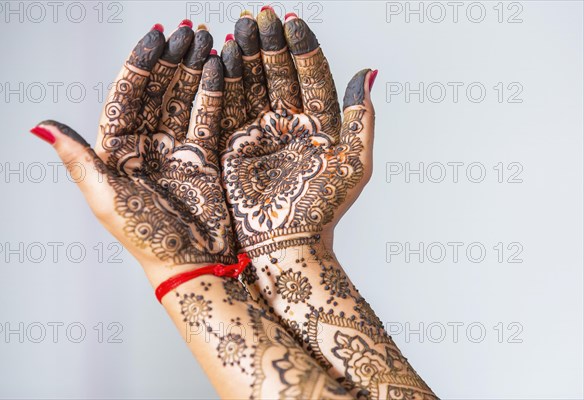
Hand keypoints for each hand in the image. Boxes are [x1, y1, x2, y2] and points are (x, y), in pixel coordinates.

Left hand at [31, 23, 235, 284]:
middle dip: (173, 60)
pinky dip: (215, 93)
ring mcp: (177, 149)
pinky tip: (220, 69)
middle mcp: (146, 144)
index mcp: (117, 151)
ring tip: (207, 40)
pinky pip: (209, 117)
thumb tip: (39, 126)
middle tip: (189, 31)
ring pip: (184, 98)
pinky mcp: (205, 156)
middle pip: (158, 91)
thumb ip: (79, 160)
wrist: (191, 264)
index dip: (140, 65)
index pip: (127, 96)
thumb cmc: (145, 237)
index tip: (156, 37)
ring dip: (194, 68)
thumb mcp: (106, 199)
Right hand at [219, 11, 376, 255]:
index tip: (292, 21)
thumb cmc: (323, 208)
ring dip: (247, 56)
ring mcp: (261, 132)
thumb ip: (360, 118)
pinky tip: (222, 57)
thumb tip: (368, 74)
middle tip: (260, 16)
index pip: (311, 77)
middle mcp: (290, 124)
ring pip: (254, 85)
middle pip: (279, 74)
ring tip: (240, 28)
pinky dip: (225, 82)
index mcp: (320, 125)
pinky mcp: (235, 144)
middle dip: (270, 44)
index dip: (302, 48)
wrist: (287, 242)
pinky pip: (229, 107)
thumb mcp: (353, 162)